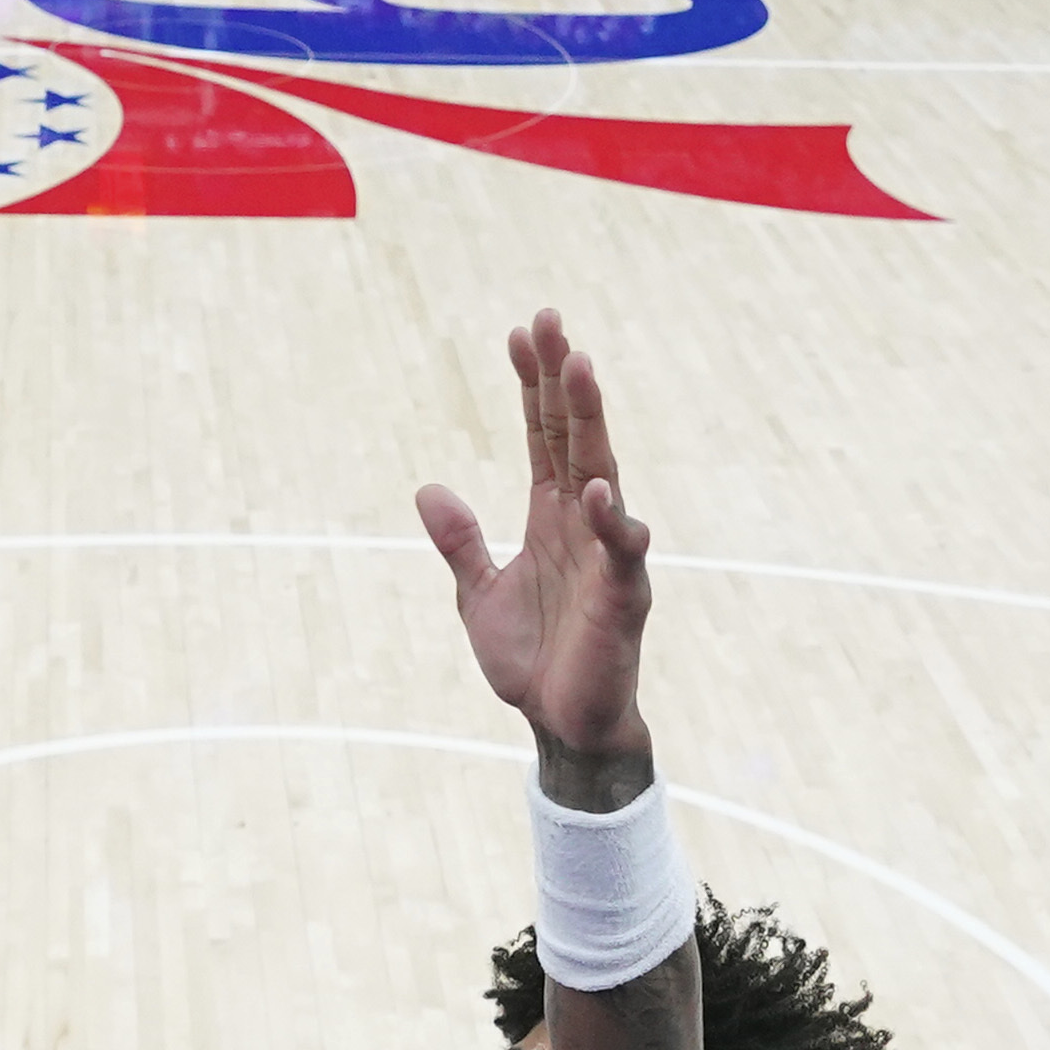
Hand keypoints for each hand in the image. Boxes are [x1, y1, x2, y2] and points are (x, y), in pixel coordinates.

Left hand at [416, 307, 655, 770]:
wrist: (561, 726)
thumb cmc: (532, 662)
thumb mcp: (477, 596)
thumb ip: (460, 543)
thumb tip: (427, 489)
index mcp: (548, 517)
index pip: (541, 436)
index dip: (532, 387)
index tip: (522, 333)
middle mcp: (581, 523)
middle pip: (573, 437)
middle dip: (563, 381)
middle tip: (553, 323)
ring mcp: (607, 555)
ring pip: (600, 474)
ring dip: (590, 422)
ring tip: (580, 369)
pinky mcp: (622, 596)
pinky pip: (619, 550)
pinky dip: (609, 520)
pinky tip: (593, 489)